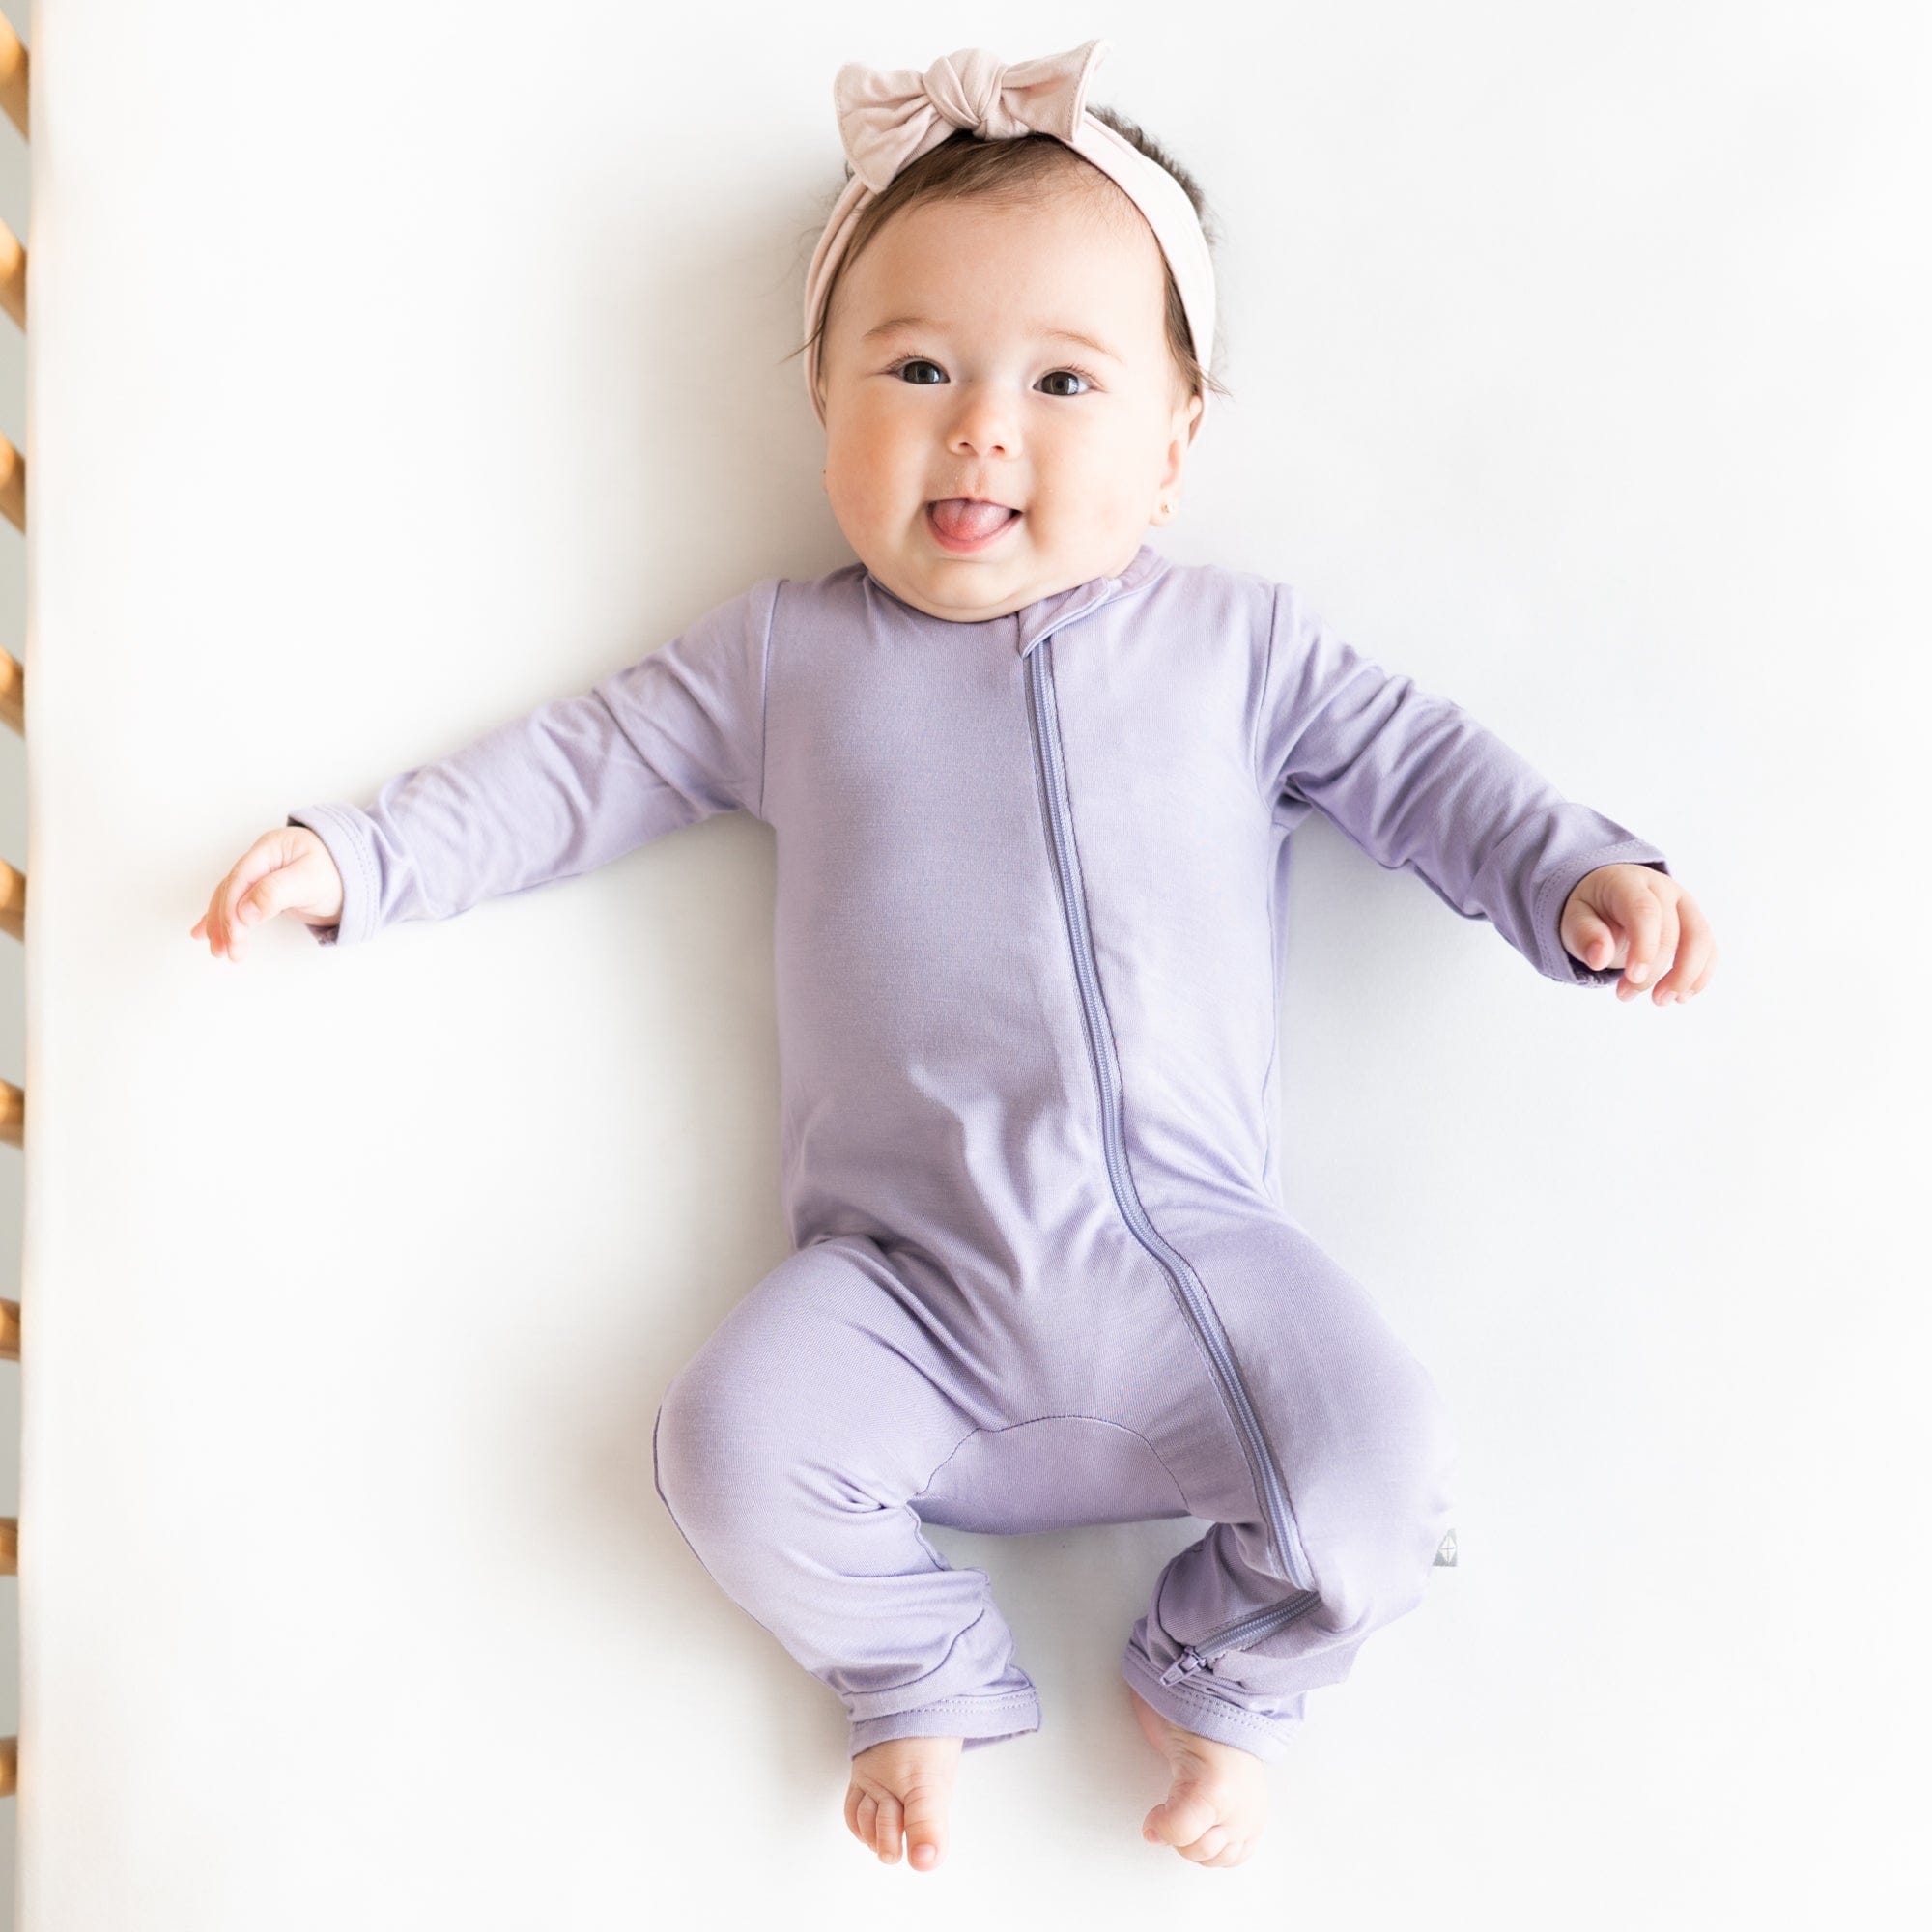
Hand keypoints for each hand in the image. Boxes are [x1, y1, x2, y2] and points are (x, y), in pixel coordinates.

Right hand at [189, 824, 344, 962]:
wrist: (359, 873)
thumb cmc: (338, 872)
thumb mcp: (311, 880)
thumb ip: (276, 892)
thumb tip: (242, 912)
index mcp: (269, 849)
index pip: (240, 880)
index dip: (232, 908)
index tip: (234, 935)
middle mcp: (260, 860)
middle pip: (231, 891)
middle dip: (225, 923)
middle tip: (228, 952)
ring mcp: (261, 875)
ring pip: (231, 900)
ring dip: (222, 926)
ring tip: (219, 952)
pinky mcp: (264, 891)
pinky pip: (237, 904)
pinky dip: (223, 920)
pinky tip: (206, 934)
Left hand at [1560, 862, 1714, 1004]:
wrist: (1607, 895)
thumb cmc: (1591, 909)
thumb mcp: (1574, 918)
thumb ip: (1584, 935)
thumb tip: (1598, 959)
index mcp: (1628, 882)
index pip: (1644, 911)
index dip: (1644, 947)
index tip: (1633, 978)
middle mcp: (1662, 888)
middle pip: (1672, 930)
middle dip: (1653, 971)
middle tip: (1625, 995)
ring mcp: (1684, 903)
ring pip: (1700, 938)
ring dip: (1685, 976)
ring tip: (1660, 1001)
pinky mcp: (1695, 922)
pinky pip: (1708, 948)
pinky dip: (1700, 975)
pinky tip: (1681, 997)